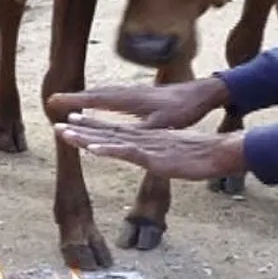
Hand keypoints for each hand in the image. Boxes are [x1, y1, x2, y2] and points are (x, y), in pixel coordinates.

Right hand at [47, 77, 229, 128]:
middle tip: (51, 101)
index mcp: (128, 99)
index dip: (74, 101)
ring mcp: (132, 92)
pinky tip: (96, 102)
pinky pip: (111, 95)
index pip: (95, 99)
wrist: (199, 94)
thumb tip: (123, 137)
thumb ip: (141, 130)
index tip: (55, 102)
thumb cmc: (181, 109)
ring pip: (102, 93)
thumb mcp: (161, 123)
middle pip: (94, 94)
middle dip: (72, 98)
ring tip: (67, 102)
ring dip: (84, 97)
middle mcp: (127, 93)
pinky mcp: (138, 94)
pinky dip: (98, 97)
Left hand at [54, 113, 246, 180]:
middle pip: (106, 133)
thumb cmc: (200, 155)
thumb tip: (151, 157)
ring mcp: (146, 146)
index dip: (93, 126)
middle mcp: (142, 138)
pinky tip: (92, 150)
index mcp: (145, 138)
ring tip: (65, 132)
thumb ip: (158, 154)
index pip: (114, 131)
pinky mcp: (153, 156)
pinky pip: (127, 152)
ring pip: (110, 140)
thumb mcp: (172, 156)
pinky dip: (109, 150)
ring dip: (86, 137)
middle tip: (57, 125)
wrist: (220, 151)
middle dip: (81, 129)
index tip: (73, 121)